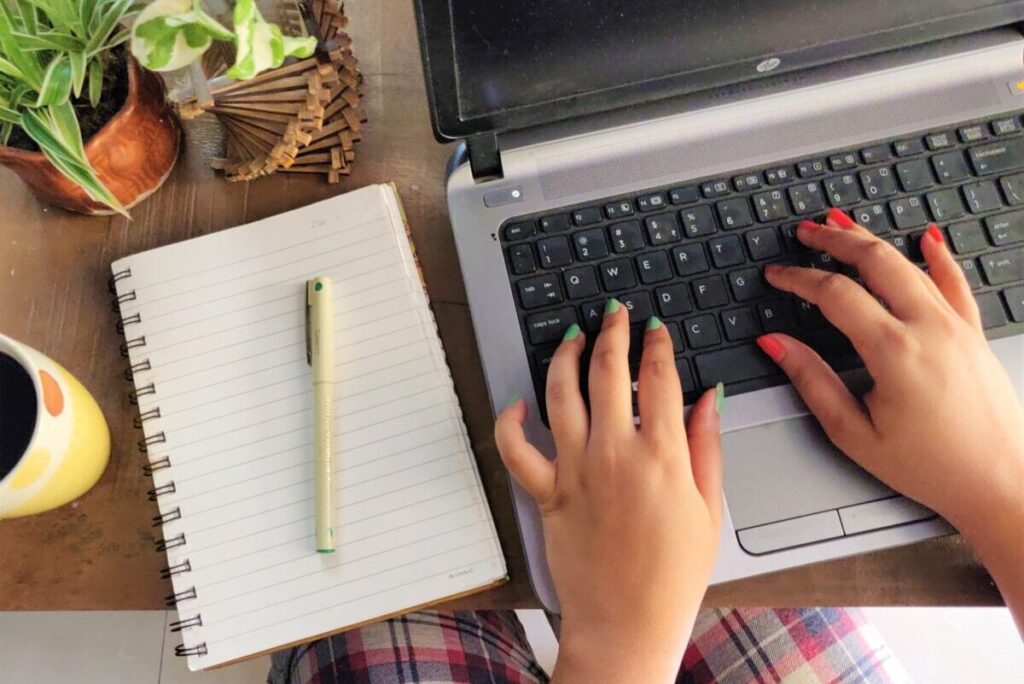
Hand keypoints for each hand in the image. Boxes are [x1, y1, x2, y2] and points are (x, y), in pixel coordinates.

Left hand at [495, 303, 723, 682]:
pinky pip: (517, 449)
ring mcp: (576, 470)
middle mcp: (615, 454)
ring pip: (560, 394)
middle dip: (611, 332)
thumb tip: (708, 400)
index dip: (657, 344)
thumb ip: (707, 447)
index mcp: (662, 456)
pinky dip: (511, 422)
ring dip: (564, 356)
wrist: (627, 623)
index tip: (655, 329)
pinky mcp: (547, 493)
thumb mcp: (709, 509)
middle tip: (613, 314)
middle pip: (607, 371)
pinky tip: (519, 403)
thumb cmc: (673, 575)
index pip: (658, 378)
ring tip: (572, 336)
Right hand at [761, 209, 1023, 633]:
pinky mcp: (975, 334)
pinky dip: (938, 256)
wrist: (1002, 484)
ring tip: (844, 224)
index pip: (835, 294)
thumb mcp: (855, 434)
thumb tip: (777, 345)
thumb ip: (812, 381)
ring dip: (873, 239)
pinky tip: (928, 238)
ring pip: (910, 263)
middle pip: (875, 261)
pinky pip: (955, 282)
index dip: (798, 278)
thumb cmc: (933, 468)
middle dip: (835, 239)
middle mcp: (930, 328)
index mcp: (894, 352)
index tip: (777, 274)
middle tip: (807, 231)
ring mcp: (958, 326)